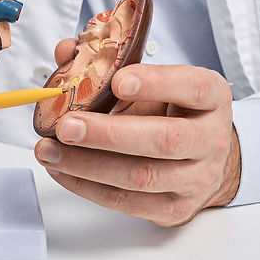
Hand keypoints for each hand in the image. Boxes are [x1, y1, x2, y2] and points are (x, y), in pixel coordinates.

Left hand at [35, 40, 240, 226]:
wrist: (202, 161)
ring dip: (87, 165)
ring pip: (141, 177)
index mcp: (210, 98)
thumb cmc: (171, 115)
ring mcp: (196, 178)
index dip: (156, 83)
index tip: (118, 80)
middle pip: (163, 140)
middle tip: (66, 126)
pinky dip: (86, 186)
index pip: (192, 87)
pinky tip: (61, 170)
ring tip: (49, 151)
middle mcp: (210, 139)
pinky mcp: (174, 208)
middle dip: (108, 134)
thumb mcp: (153, 84)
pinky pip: (126, 201)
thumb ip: (111, 65)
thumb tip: (65, 51)